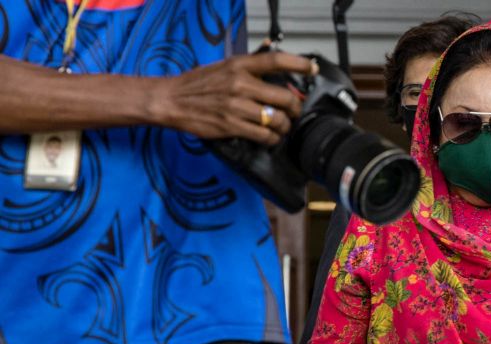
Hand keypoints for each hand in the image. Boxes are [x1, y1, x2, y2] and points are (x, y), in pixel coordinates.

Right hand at [150, 51, 316, 144]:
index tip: (312, 69)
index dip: (299, 64)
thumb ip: (249, 64)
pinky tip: (269, 137)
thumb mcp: (223, 66)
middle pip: (284, 97)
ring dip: (284, 126)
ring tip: (281, 126)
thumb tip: (271, 50)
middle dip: (295, 108)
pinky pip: (264, 135)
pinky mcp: (231, 125)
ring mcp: (236, 106)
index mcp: (239, 65)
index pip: (275, 60)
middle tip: (294, 111)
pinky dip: (272, 138)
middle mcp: (239, 83)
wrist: (170, 100)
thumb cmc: (198, 84)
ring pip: (277, 119)